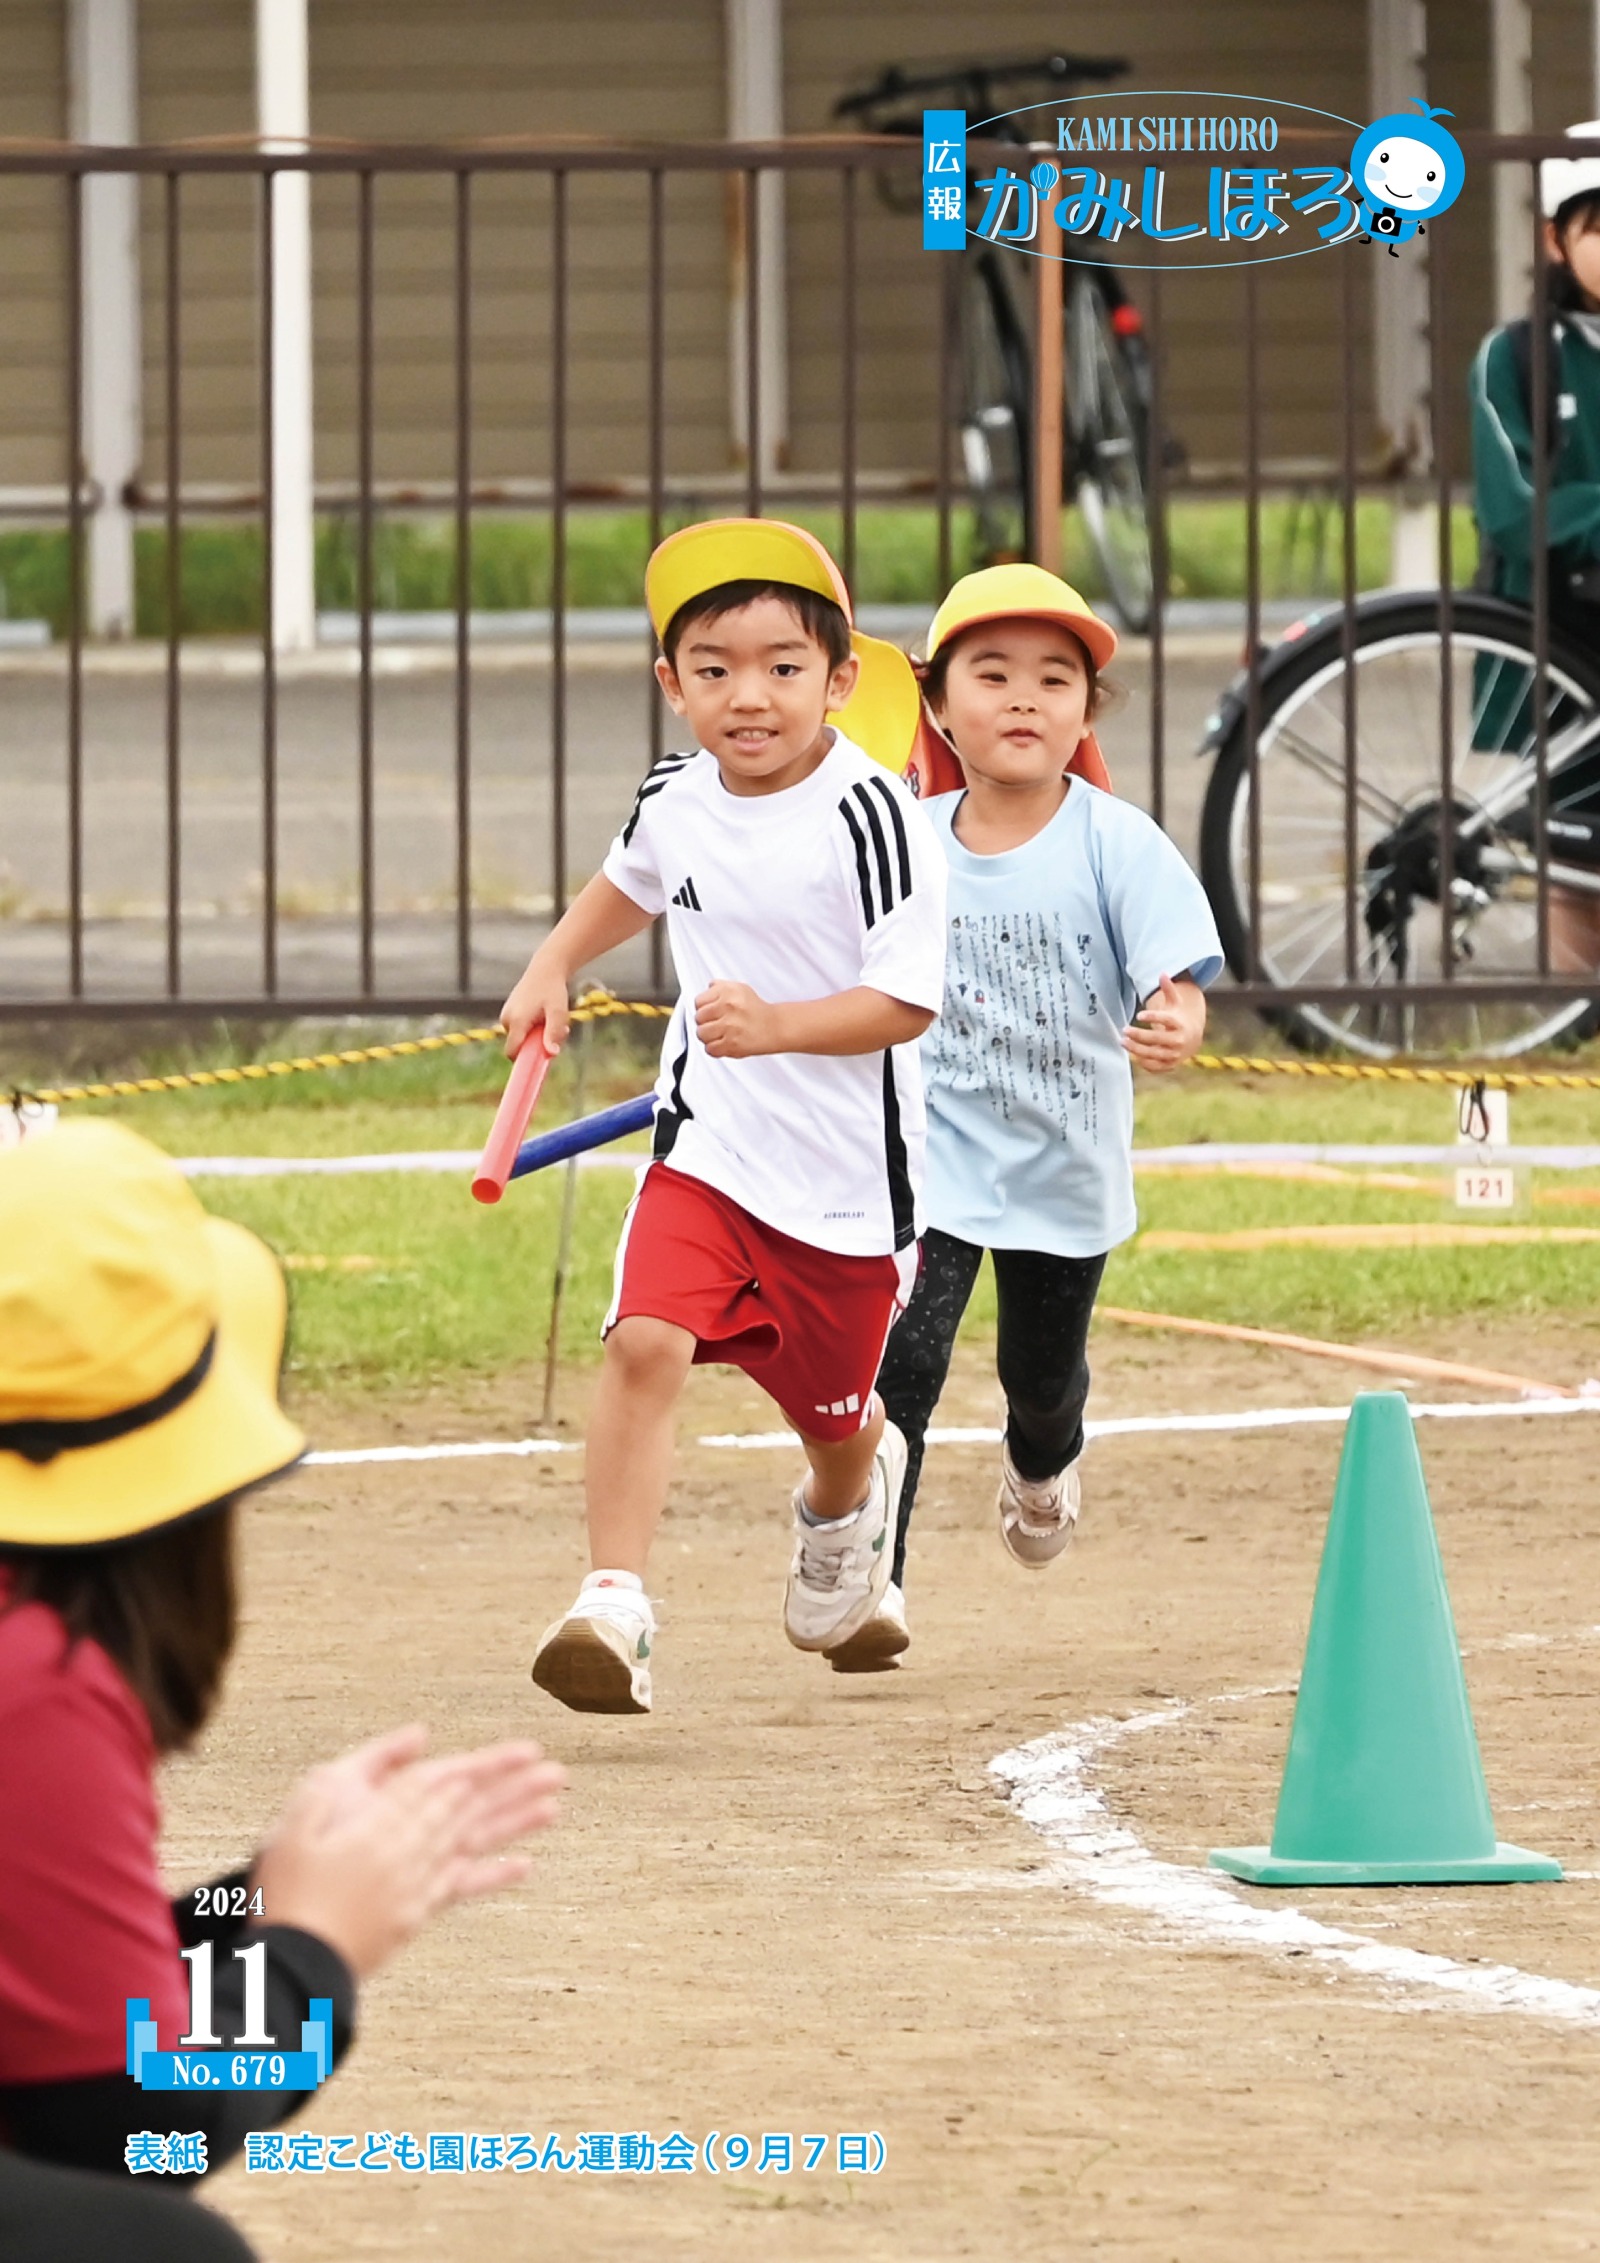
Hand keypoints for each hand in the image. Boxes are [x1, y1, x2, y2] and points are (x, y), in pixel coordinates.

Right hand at [250, 1726, 565, 1978]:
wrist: (285, 1966)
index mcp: (380, 1825)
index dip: (486, 1767)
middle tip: (555, 1769)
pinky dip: (493, 1876)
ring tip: (554, 1805)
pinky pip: (461, 1890)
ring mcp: (417, 1887)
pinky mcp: (415, 1915)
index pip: (445, 1785)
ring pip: (474, 1844)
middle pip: (469, 1810)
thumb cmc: (283, 1886)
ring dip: (516, 1823)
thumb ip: (362, 1769)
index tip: (522, 1753)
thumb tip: (420, 1736)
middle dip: (512, 1788)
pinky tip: (525, 1865)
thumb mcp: (301, 1813)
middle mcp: (409, 1854)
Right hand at [500, 960, 568, 1060]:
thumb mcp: (558, 1012)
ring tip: (551, 1019)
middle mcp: (506, 1019)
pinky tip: (543, 1015)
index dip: (525, 1061)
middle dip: (538, 1045)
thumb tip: (551, 1053)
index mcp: (516, 1021)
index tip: (540, 1062)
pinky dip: (533, 1028)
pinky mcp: (508, 1013)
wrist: (545, 969)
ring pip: (521, 1038)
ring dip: (537, 1035)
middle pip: (520, 1046)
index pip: (513, 1052)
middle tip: (558, 1030)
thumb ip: (554, 1032)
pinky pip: (520, 1030)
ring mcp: (506, 1016)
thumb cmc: (553, 990)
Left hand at [695, 980, 779, 1058]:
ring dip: (708, 1037)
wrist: (774, 1027)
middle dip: (705, 1022)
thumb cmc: (756, 1010)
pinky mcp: (732, 1044)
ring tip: (719, 1034)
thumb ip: (720, 986)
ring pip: (701, 1034)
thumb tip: (708, 988)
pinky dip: (715, 1049)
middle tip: (717, 1024)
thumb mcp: (739, 988)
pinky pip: (710, 1049)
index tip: (711, 1012)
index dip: (703, 1008)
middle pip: (698, 1018)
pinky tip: (723, 1043)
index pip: (698, 1002)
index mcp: (727, 991)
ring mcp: (730, 1026)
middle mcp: (728, 1007)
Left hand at [1122, 972, 1205, 1071]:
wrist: (1192, 1039)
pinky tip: (1132, 1054)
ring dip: (1137, 1049)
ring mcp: (1175, 1054)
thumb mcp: (1175, 1003)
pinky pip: (1155, 1066)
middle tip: (1124, 1030)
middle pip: (1157, 1039)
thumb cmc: (1177, 1018)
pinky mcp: (1170, 1065)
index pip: (1166, 1020)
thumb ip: (1168, 989)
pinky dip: (1143, 1062)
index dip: (1152, 1017)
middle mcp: (1178, 1040)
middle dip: (1139, 1035)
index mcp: (1179, 1024)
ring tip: (1123, 1042)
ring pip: (1154, 1054)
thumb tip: (1162, 973)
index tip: (1138, 1015)